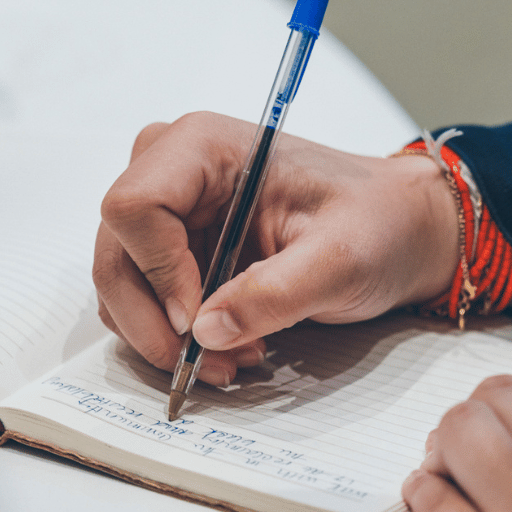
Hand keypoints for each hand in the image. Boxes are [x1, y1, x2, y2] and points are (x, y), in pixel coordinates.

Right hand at [93, 111, 458, 384]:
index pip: (134, 206)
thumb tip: (207, 332)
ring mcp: (170, 211)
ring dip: (163, 337)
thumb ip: (276, 293)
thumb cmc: (377, 222)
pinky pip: (144, 299)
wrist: (396, 228)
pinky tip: (226, 346)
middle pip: (116, 252)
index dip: (156, 271)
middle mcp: (173, 170)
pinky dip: (173, 336)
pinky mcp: (175, 247)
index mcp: (205, 147)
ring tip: (230, 359)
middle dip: (154, 321)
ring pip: (121, 283)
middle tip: (205, 364)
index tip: (197, 320)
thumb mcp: (341, 259)